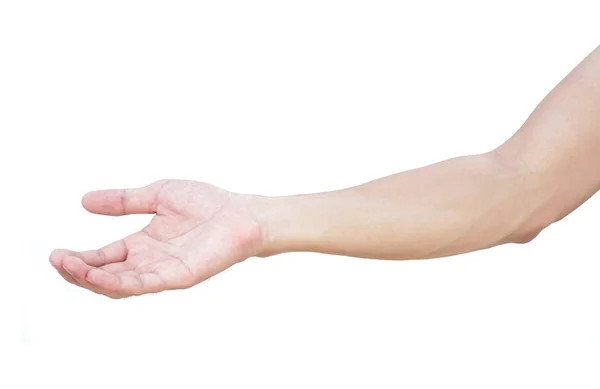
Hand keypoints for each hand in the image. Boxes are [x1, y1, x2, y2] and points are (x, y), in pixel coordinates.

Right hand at [49, 180, 264, 297]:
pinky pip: (142, 285)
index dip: (80, 258)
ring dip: (92, 279)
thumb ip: (124, 200)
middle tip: (57, 261)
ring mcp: (162, 271)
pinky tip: (97, 274)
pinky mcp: (177, 277)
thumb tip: (85, 201)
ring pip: (119, 285)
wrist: (241, 213)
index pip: (105, 257)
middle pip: (106, 275)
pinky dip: (117, 282)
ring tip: (69, 266)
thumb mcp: (157, 195)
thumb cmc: (207, 203)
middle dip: (78, 271)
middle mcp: (149, 261)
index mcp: (143, 243)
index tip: (56, 254)